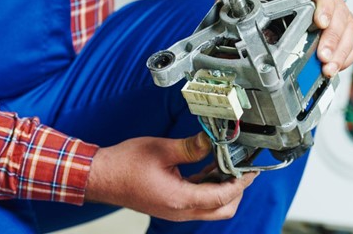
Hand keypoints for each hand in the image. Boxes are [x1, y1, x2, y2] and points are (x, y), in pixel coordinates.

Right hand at [85, 133, 256, 220]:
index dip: (240, 183)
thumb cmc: (125, 165)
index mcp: (179, 200)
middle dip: (237, 191)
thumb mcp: (162, 149)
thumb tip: (213, 140)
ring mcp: (175, 209)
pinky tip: (210, 166)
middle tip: (243, 169)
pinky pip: (198, 200)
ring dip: (223, 188)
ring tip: (228, 163)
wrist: (101, 176)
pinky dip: (209, 186)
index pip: (222, 197)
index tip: (251, 169)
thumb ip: (191, 147)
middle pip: (222, 209)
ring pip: (211, 207)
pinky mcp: (171, 203)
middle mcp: (179, 210)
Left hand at [252, 0, 352, 76]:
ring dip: (341, 52)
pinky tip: (337, 67)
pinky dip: (347, 56)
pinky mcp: (343, 26)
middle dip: (332, 38)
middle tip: (323, 56)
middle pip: (339, 15)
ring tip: (329, 68)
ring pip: (349, 30)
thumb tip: (231, 9)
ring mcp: (338, 12)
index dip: (323, 6)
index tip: (319, 22)